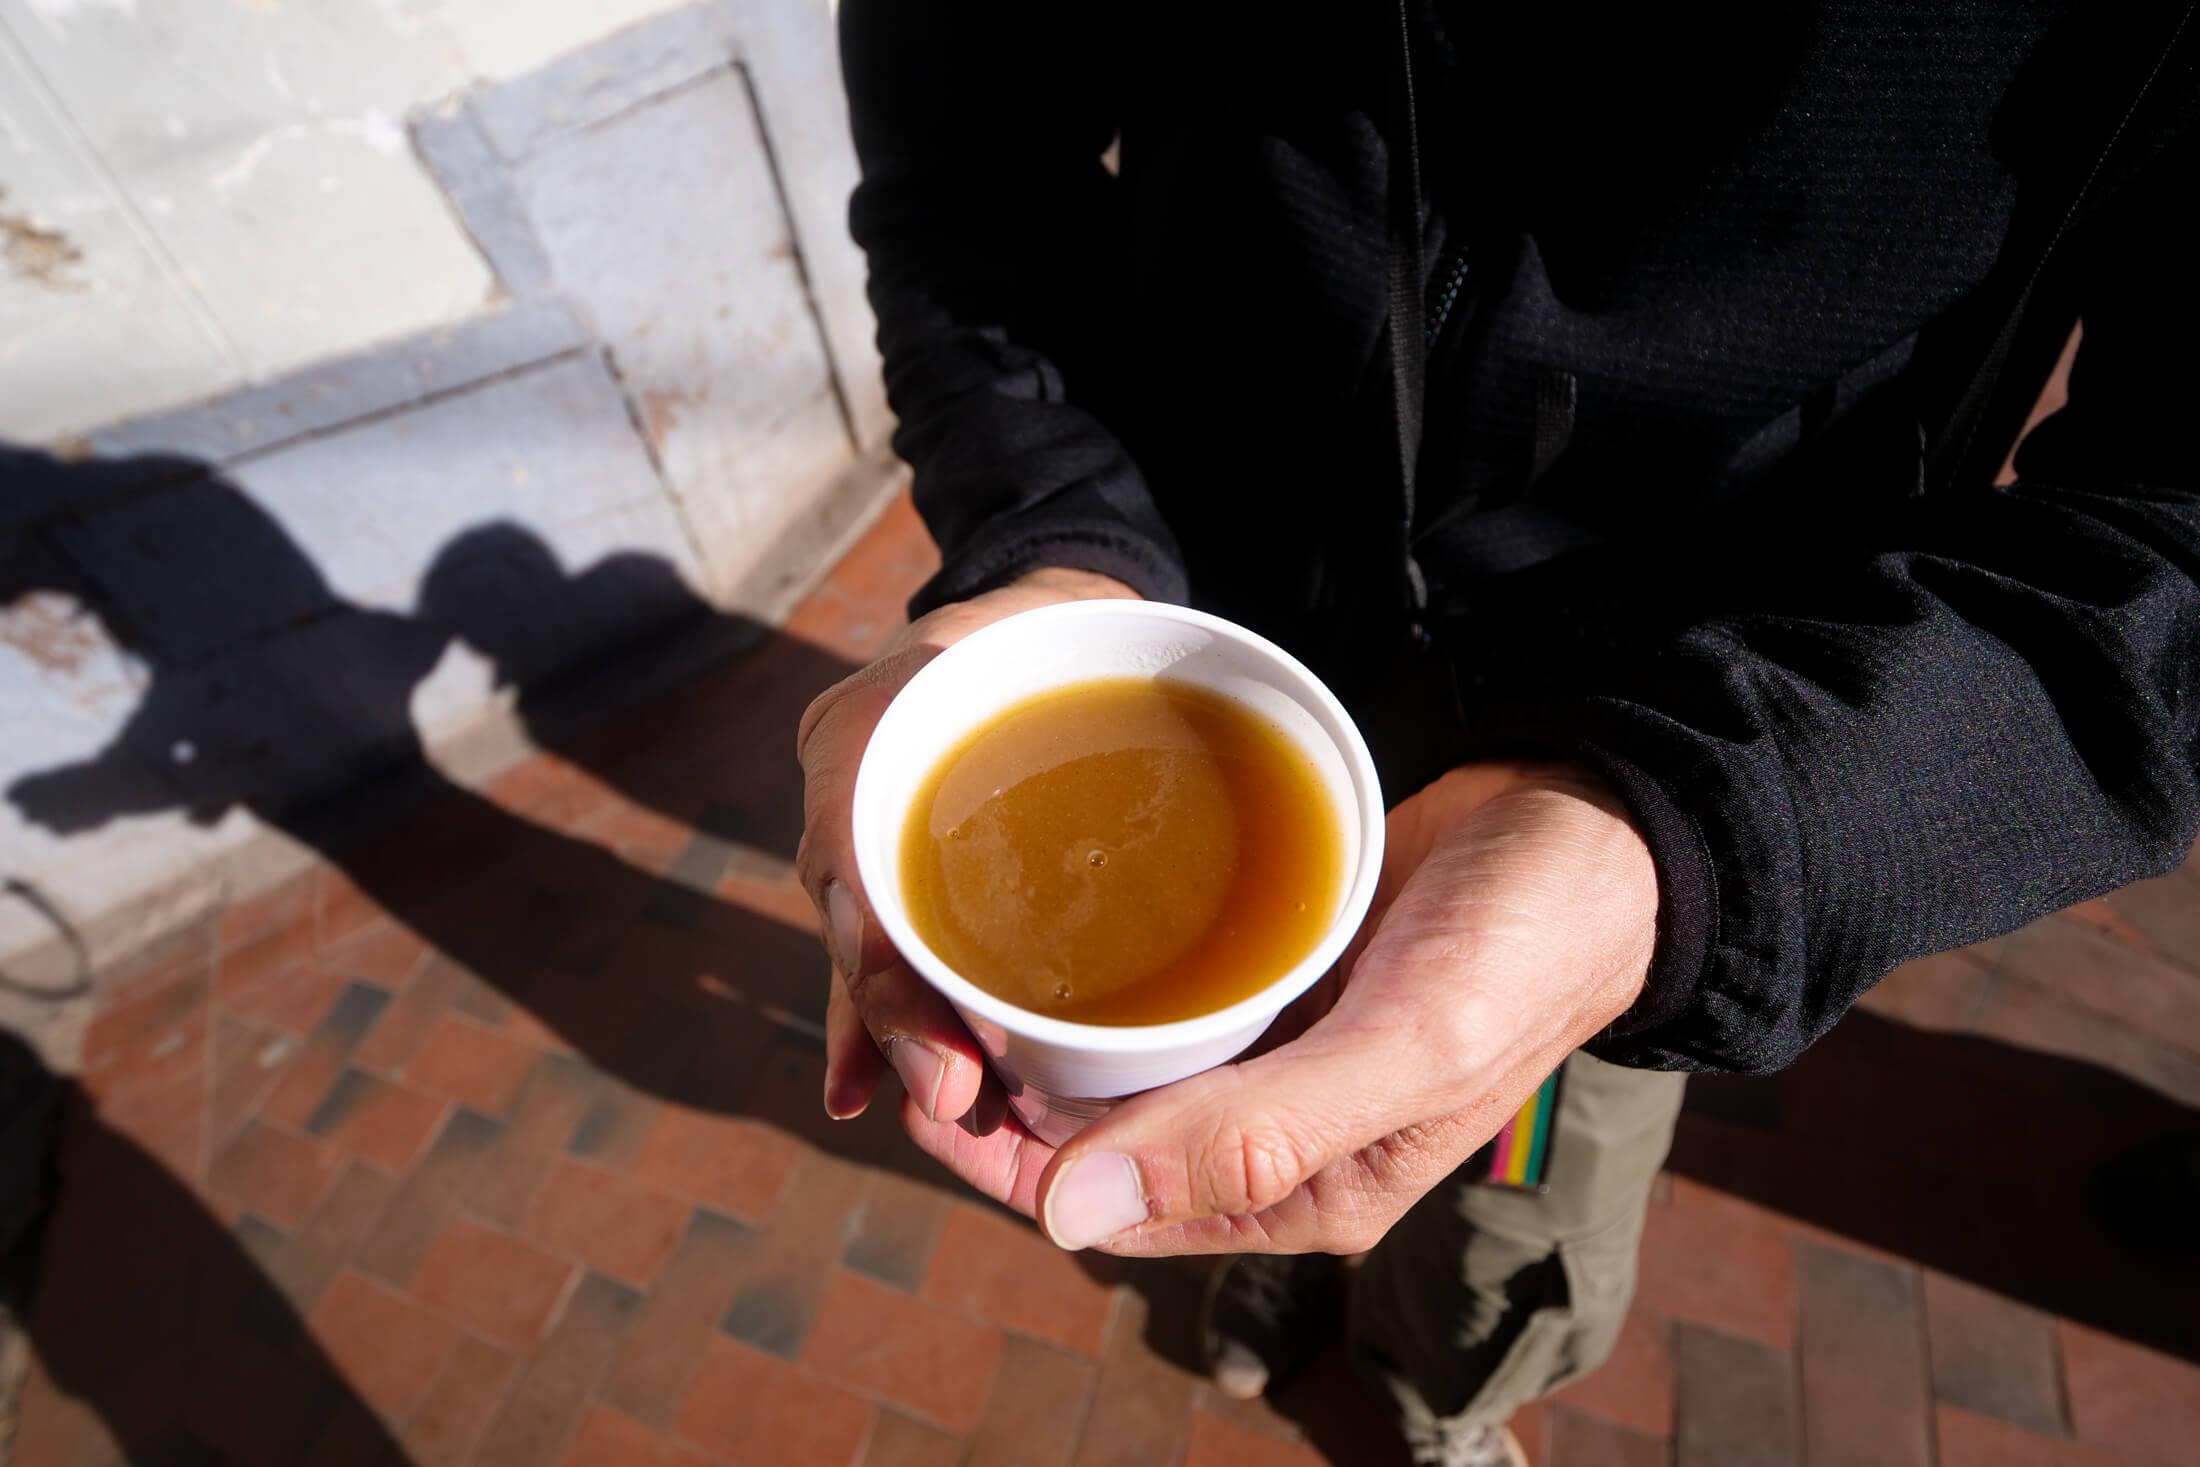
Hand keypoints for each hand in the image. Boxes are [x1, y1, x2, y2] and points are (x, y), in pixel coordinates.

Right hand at [797, 566, 1141, 1125]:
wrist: (1045, 616)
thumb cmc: (1074, 624)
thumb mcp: (1090, 633)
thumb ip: (1121, 691)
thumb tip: (1233, 751)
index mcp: (879, 718)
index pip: (857, 856)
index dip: (888, 963)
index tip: (944, 1043)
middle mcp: (856, 778)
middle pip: (862, 921)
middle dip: (901, 1021)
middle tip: (955, 1094)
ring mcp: (870, 823)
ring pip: (871, 946)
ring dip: (900, 1036)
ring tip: (946, 1108)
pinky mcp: (906, 865)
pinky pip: (890, 947)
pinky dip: (883, 1020)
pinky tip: (872, 1094)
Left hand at [854, 758, 1659, 1255]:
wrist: (1596, 825)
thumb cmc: (1524, 947)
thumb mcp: (1401, 1050)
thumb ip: (1248, 1137)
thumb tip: (1068, 1215)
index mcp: (1304, 1189)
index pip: (1112, 1209)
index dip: (1005, 1166)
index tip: (920, 1089)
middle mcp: (1275, 1130)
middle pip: (1099, 1138)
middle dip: (1000, 1094)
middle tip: (919, 1003)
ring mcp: (1272, 1045)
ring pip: (1119, 1061)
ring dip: (1038, 1029)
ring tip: (955, 959)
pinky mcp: (1275, 966)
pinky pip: (1163, 985)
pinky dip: (1098, 968)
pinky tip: (1044, 916)